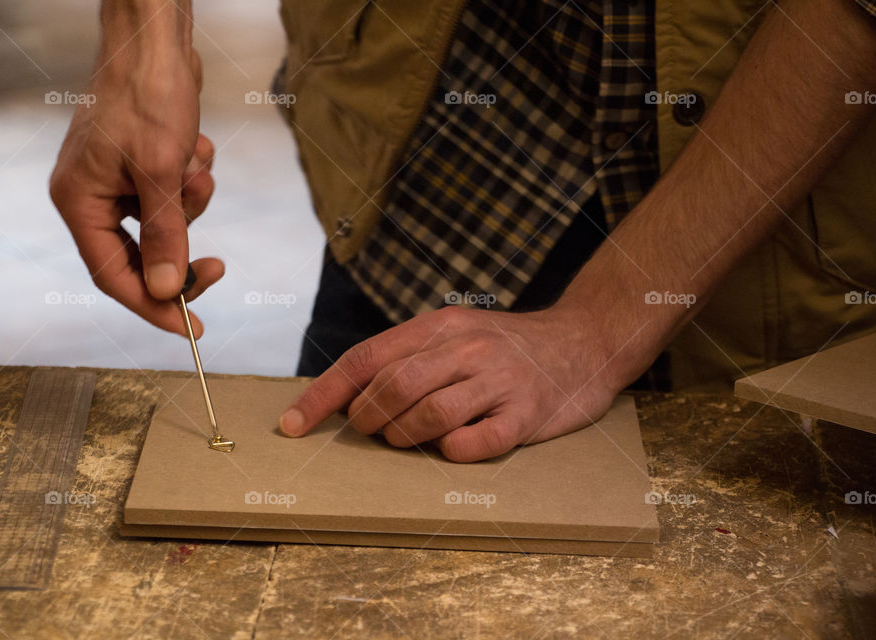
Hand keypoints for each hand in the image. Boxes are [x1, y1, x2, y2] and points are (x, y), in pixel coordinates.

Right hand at [49, 7, 221, 336]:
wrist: (158, 40)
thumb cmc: (148, 97)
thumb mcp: (162, 173)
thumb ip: (167, 237)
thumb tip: (168, 292)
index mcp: (80, 202)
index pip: (114, 276)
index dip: (153, 308)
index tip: (192, 330)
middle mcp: (93, 196)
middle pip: (142, 256)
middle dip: (183, 255)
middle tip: (219, 267)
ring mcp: (117, 180)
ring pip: (166, 223)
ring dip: (193, 202)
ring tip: (197, 167)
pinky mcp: (143, 164)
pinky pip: (175, 194)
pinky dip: (193, 177)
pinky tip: (196, 144)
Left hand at [279, 305, 646, 461]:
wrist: (584, 339)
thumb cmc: (506, 346)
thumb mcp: (455, 333)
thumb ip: (407, 358)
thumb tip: (346, 398)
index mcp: (439, 327)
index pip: (366, 358)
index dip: (322, 395)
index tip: (291, 425)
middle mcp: (467, 348)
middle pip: (393, 387)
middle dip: (366, 419)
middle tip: (370, 431)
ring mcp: (499, 380)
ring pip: (430, 415)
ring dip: (404, 437)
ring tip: (405, 440)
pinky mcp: (527, 413)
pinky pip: (479, 442)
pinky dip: (455, 451)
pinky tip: (453, 448)